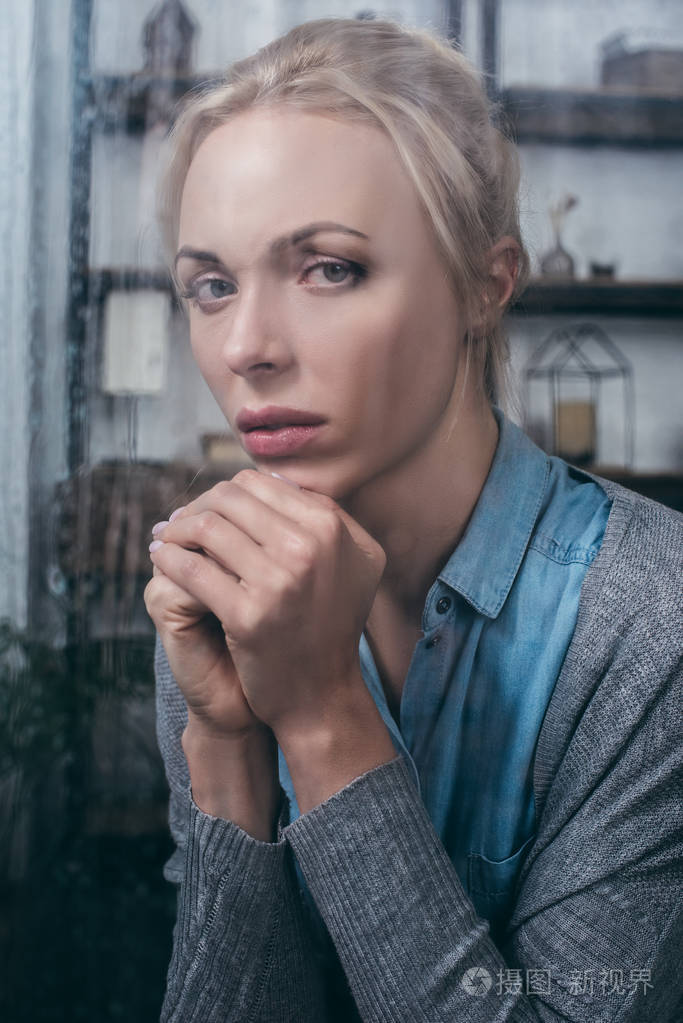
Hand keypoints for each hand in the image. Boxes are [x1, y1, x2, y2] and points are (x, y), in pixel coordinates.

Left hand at [148, 470, 386, 745]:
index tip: (205, 509)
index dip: (224, 493)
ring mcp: (281, 581)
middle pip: (230, 500)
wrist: (322, 694)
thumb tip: (271, 477)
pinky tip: (160, 560)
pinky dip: (169, 559)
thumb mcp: (353, 560)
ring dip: (176, 529)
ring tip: (164, 538)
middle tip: (175, 522)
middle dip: (196, 506)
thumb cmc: (331, 623)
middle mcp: (311, 547)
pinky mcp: (250, 616)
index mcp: (332, 526)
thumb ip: (323, 515)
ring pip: (207, 529)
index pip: (260, 484)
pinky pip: (193, 570)